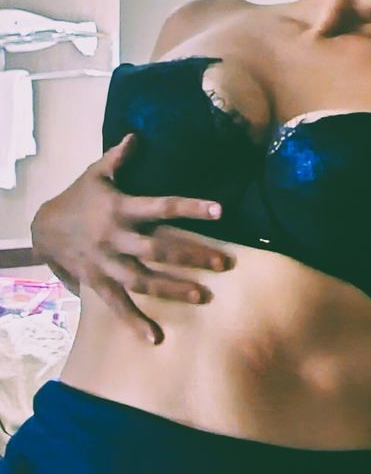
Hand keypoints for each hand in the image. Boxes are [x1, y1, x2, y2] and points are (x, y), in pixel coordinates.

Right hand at [31, 131, 234, 345]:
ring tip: (202, 296)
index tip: (221, 211)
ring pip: (143, 279)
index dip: (191, 208)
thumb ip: (118, 157)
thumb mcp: (95, 174)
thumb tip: (136, 136)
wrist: (42, 229)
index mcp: (120, 208)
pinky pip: (118, 305)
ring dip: (173, 288)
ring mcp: (106, 263)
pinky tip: (156, 338)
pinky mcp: (97, 282)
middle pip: (159, 249)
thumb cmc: (77, 198)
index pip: (161, 207)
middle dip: (193, 256)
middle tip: (224, 262)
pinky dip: (135, 322)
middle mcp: (115, 238)